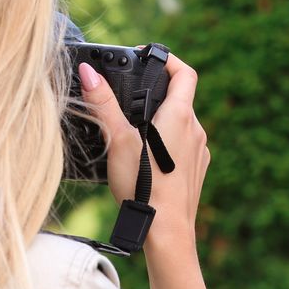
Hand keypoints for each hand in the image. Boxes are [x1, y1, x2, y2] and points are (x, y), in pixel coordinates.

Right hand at [78, 54, 208, 247]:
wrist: (166, 231)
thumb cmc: (144, 186)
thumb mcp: (117, 140)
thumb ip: (103, 104)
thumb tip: (88, 72)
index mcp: (180, 116)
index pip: (184, 72)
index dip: (169, 60)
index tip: (150, 57)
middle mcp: (196, 130)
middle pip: (181, 99)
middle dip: (158, 94)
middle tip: (131, 98)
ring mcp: (199, 152)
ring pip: (182, 124)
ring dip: (163, 121)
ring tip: (136, 132)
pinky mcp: (197, 170)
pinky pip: (184, 146)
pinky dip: (168, 143)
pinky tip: (148, 159)